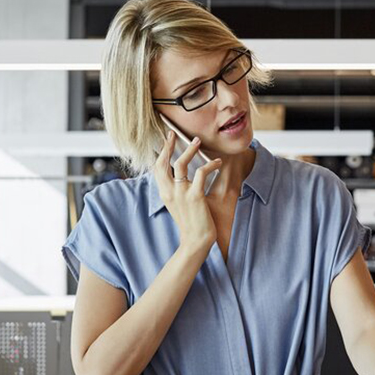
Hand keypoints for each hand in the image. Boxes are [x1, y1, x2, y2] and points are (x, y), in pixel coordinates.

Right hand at [153, 131, 222, 252]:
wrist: (195, 241)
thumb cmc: (190, 222)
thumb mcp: (178, 204)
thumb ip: (177, 190)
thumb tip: (182, 175)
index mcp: (164, 193)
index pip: (157, 168)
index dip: (160, 152)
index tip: (166, 140)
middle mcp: (169, 191)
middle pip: (163, 162)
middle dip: (168, 145)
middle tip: (175, 133)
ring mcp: (181, 194)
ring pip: (181, 163)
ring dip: (190, 150)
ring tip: (199, 141)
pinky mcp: (195, 197)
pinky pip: (202, 173)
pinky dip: (211, 165)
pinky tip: (218, 163)